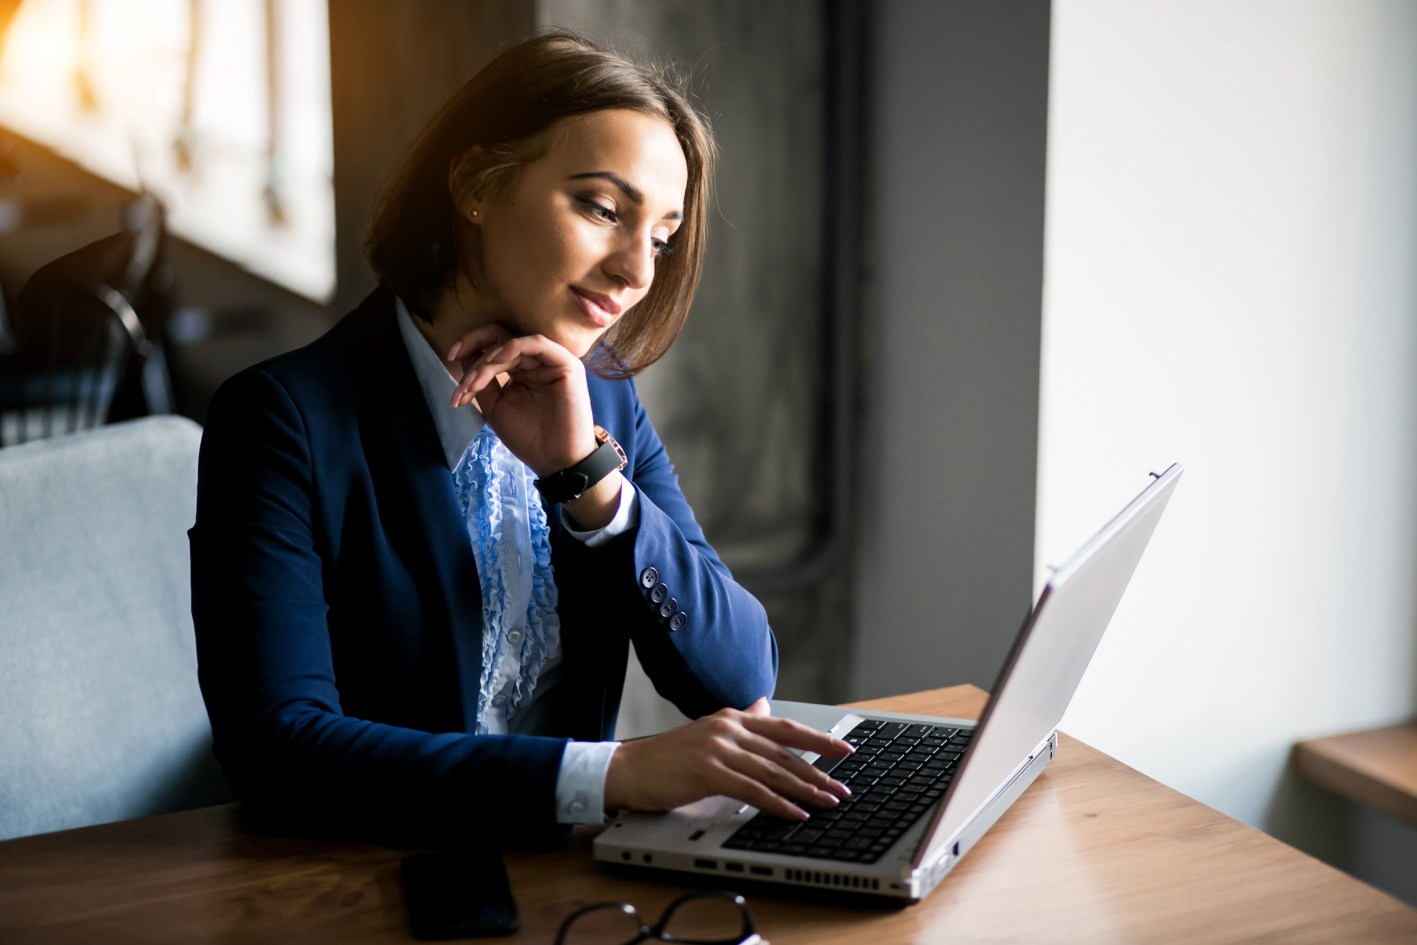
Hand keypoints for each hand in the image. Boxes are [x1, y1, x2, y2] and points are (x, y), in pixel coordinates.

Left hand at [446, 325, 597, 476]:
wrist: (555, 462)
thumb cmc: (528, 438)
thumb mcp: (495, 406)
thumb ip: (483, 381)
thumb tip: (464, 356)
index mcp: (522, 370)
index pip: (495, 345)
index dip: (471, 345)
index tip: (451, 357)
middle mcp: (536, 362)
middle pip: (501, 338)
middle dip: (475, 352)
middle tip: (460, 374)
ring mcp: (552, 361)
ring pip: (513, 344)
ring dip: (488, 360)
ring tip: (474, 383)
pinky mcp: (566, 364)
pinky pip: (537, 344)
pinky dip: (513, 347)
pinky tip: (496, 361)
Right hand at [603, 698, 855, 820]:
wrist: (627, 769)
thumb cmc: (665, 758)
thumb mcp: (707, 730)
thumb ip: (738, 720)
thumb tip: (763, 705)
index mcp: (731, 718)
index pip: (784, 727)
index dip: (817, 739)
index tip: (843, 750)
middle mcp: (728, 729)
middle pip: (785, 751)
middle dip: (818, 771)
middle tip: (841, 787)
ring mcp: (719, 749)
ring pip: (773, 771)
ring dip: (805, 790)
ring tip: (827, 802)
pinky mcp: (709, 772)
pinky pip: (753, 790)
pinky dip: (778, 803)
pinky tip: (795, 813)